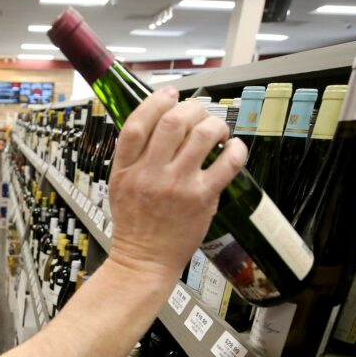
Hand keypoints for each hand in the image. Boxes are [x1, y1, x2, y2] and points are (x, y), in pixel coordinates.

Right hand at [107, 86, 247, 279]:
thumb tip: (158, 122)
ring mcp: (178, 186)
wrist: (144, 261)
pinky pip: (228, 163)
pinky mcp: (202, 199)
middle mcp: (151, 174)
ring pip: (204, 135)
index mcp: (126, 169)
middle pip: (174, 121)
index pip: (138, 123)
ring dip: (216, 125)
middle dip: (193, 108)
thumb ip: (133, 156)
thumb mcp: (119, 186)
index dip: (156, 101)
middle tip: (200, 113)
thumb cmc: (135, 225)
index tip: (170, 95)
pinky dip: (236, 149)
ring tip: (218, 131)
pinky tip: (233, 148)